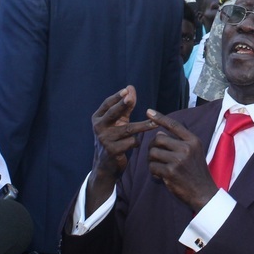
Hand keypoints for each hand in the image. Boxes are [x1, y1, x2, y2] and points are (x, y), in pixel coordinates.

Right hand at [85, 86, 157, 214]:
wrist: (105, 164)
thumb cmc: (114, 137)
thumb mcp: (118, 122)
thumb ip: (125, 107)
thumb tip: (130, 88)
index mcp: (98, 118)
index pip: (107, 104)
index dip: (117, 97)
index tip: (127, 90)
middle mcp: (99, 128)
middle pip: (113, 114)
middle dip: (122, 105)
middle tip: (130, 97)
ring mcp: (104, 140)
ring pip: (127, 129)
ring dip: (143, 126)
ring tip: (155, 123)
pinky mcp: (112, 151)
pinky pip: (131, 142)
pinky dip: (137, 142)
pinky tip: (137, 144)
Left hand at [145, 109, 217, 212]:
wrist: (204, 193)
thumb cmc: (196, 172)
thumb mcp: (194, 152)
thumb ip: (179, 142)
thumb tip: (159, 133)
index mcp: (193, 141)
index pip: (174, 125)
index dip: (160, 117)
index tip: (149, 111)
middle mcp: (186, 148)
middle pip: (159, 139)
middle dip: (152, 146)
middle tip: (154, 155)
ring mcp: (178, 160)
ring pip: (153, 153)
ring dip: (152, 160)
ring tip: (158, 166)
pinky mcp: (171, 172)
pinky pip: (153, 166)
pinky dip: (153, 171)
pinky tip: (159, 176)